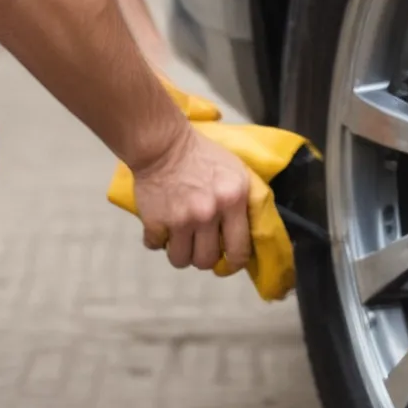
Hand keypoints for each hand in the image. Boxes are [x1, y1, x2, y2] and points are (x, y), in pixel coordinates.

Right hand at [134, 125, 251, 271]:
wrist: (164, 145)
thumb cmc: (204, 157)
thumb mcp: (237, 173)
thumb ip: (246, 202)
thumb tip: (253, 233)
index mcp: (233, 201)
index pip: (239, 250)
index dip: (235, 263)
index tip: (230, 263)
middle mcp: (208, 213)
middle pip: (206, 261)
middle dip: (204, 258)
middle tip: (202, 247)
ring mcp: (180, 219)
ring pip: (180, 260)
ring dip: (181, 253)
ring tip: (182, 240)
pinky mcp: (154, 220)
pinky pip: (155, 246)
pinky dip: (158, 240)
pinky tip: (163, 228)